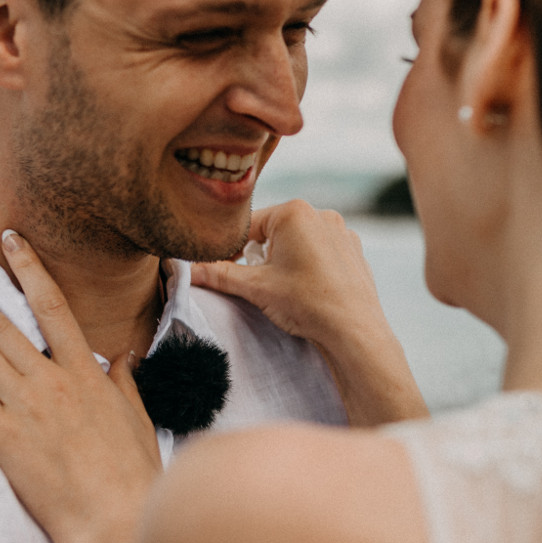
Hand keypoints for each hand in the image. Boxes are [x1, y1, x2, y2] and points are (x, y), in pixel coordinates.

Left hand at [0, 230, 160, 542]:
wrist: (112, 519)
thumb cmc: (131, 475)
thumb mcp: (137, 419)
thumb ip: (124, 382)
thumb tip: (122, 356)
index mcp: (85, 373)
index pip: (52, 305)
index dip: (29, 268)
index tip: (10, 241)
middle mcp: (51, 381)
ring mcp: (24, 408)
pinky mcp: (1, 437)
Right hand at [192, 200, 426, 424]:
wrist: (353, 330)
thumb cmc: (307, 304)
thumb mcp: (256, 288)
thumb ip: (219, 274)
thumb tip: (188, 270)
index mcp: (294, 212)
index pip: (247, 226)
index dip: (231, 249)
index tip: (226, 270)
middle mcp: (320, 213)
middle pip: (273, 232)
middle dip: (261, 256)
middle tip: (261, 284)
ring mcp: (341, 230)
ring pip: (298, 241)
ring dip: (285, 260)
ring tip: (288, 289)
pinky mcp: (353, 249)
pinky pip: (321, 251)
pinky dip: (309, 265)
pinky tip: (309, 288)